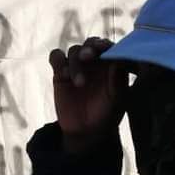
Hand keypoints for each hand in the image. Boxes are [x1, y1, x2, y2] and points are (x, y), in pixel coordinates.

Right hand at [48, 37, 127, 153]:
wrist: (86, 131)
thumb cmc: (106, 114)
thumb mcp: (117, 101)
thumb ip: (118, 81)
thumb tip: (118, 60)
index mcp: (111, 64)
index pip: (109, 47)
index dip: (106, 45)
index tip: (102, 48)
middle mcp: (95, 61)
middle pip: (90, 43)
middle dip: (89, 47)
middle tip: (88, 56)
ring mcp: (77, 64)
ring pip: (74, 50)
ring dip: (76, 63)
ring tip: (79, 83)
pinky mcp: (60, 71)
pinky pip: (56, 57)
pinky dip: (58, 61)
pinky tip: (63, 75)